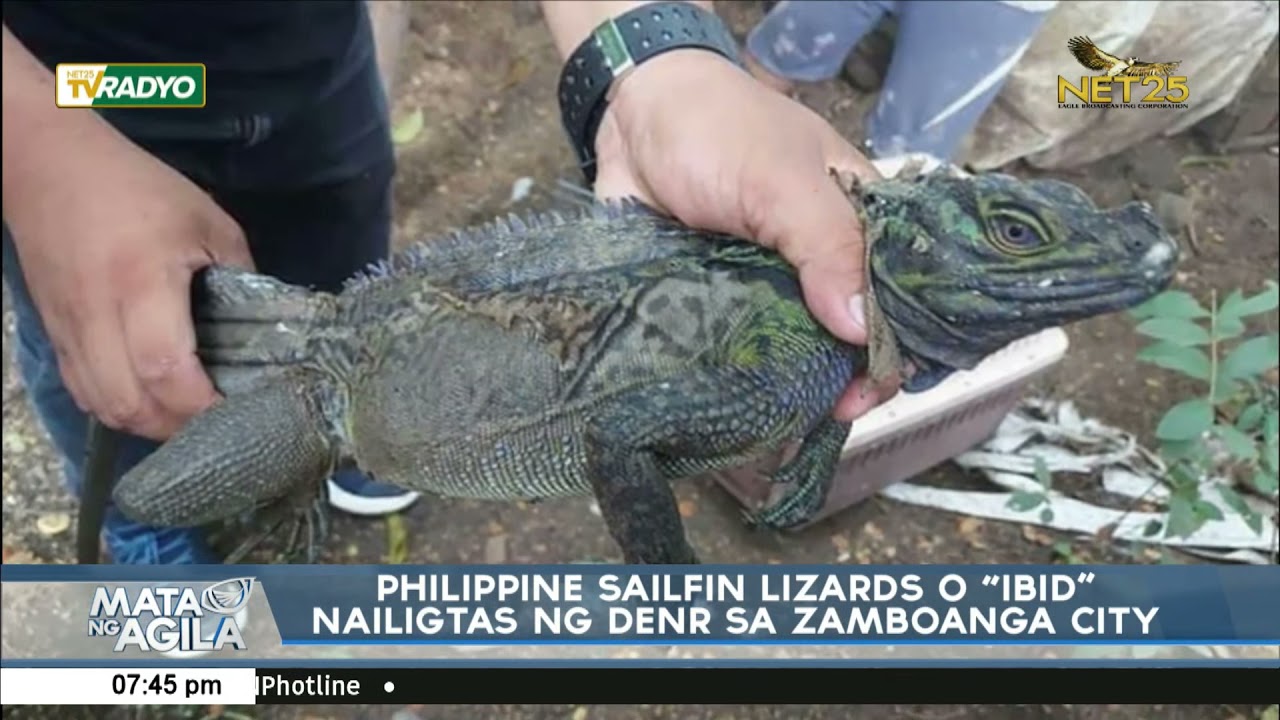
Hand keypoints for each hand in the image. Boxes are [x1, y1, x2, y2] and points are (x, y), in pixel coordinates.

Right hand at [6, 127, 253, 440]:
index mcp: (142, 281)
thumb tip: (264, 328)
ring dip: (147, 423)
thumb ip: (240, 275)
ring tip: (187, 415)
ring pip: (103, 405)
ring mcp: (70, 328)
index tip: (239, 409)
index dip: (201, 403)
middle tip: (217, 420)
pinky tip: (150, 398)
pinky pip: (83, 391)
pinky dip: (119, 407)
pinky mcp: (55, 334)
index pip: (164, 368)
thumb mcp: (208, 220)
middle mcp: (99, 314)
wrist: (48, 167)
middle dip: (177, 426)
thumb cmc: (138, 188)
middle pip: (130, 402)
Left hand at [591, 49, 896, 420]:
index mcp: (860, 221)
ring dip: (793, 386)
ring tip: (781, 426)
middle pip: (851, 333)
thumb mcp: (780, 181)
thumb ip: (826, 245)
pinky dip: (743, 377)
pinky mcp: (724, 297)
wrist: (633, 115)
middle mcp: (822, 258)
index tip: (867, 390)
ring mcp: (772, 282)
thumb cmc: (717, 130)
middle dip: (845, 378)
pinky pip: (741, 347)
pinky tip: (740, 411)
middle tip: (824, 412)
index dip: (895, 345)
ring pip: (797, 347)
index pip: (902, 296)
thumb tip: (861, 330)